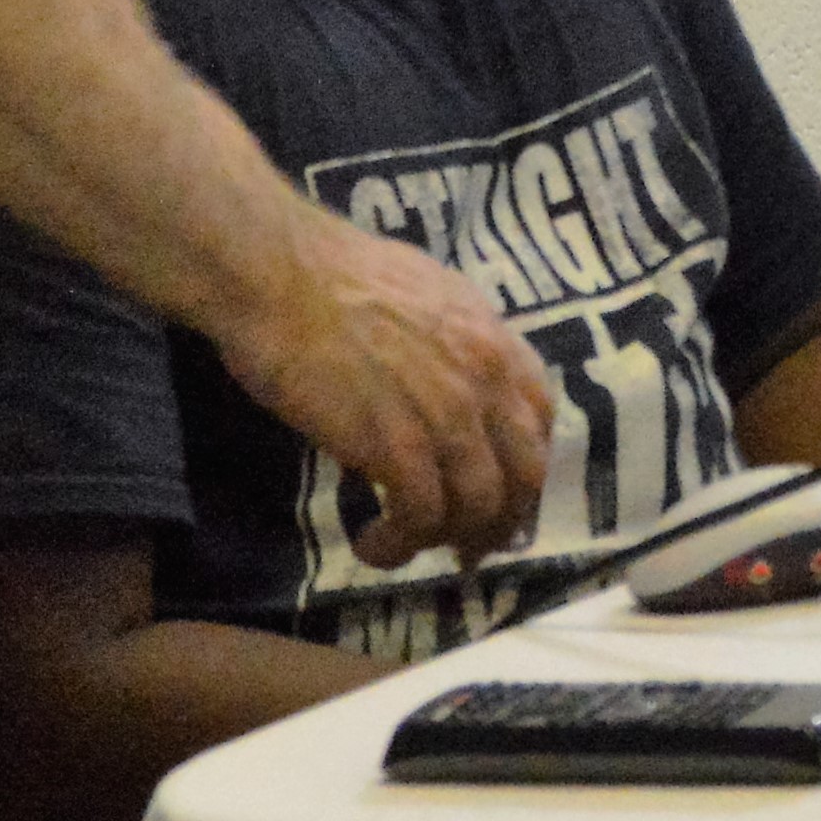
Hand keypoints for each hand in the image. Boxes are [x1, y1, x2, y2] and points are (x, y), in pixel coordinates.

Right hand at [217, 215, 551, 568]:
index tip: (501, 491)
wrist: (278, 273)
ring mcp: (444, 415)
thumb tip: (453, 382)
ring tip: (405, 545)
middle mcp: (484, 379)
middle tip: (467, 546)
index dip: (524, 465)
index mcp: (493, 338)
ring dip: (445, 540)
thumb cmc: (333, 273)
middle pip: (524, 476)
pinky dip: (399, 545)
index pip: (541, 418)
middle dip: (500, 521)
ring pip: (476, 507)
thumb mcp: (426, 294)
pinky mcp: (394, 445)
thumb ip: (455, 342)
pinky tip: (371, 544)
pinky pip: (419, 518)